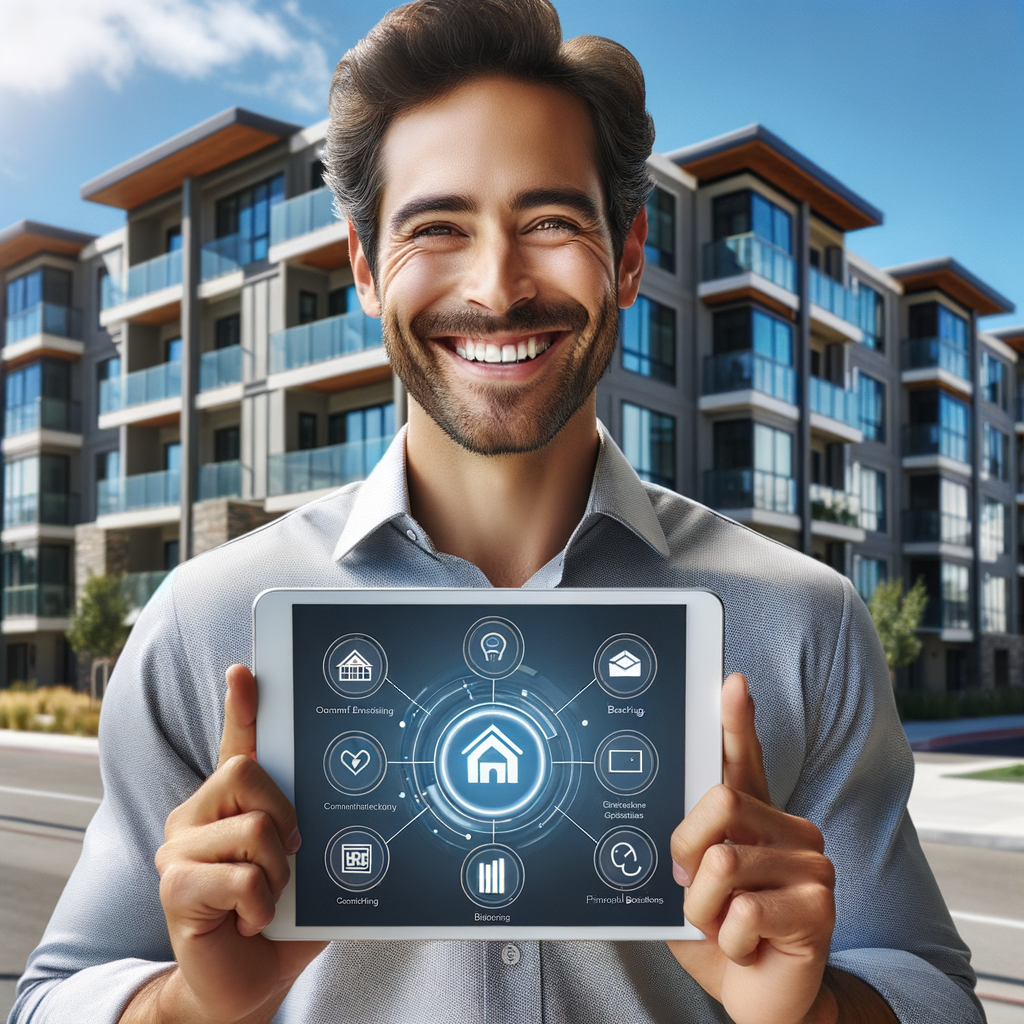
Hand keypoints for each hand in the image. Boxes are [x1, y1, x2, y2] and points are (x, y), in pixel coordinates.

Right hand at [121, 665, 326, 1023]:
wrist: (247, 985)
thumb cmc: (280, 919)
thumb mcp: (306, 865)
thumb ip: (311, 827)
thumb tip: (348, 790)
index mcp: (231, 804)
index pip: (237, 743)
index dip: (243, 706)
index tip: (247, 671)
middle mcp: (197, 815)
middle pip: (246, 772)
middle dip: (285, 817)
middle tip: (290, 858)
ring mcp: (179, 848)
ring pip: (253, 826)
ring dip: (280, 871)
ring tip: (270, 898)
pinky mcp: (174, 886)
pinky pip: (243, 875)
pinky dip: (262, 904)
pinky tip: (251, 920)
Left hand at [667, 674, 894, 1023]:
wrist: (760, 999)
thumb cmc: (720, 932)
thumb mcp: (689, 883)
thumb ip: (686, 846)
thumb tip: (682, 832)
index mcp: (753, 816)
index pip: (743, 758)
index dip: (736, 718)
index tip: (732, 681)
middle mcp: (788, 828)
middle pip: (717, 803)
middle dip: (686, 855)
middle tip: (697, 892)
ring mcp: (811, 863)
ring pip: (721, 863)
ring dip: (704, 908)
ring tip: (725, 925)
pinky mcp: (819, 905)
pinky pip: (743, 909)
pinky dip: (730, 937)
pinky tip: (749, 945)